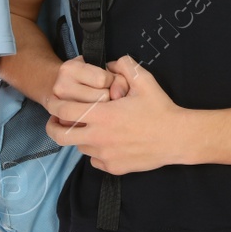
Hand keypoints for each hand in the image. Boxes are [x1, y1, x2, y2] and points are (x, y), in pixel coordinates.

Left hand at [46, 54, 185, 173]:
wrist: (178, 138)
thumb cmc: (160, 109)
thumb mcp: (144, 80)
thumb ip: (124, 65)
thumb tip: (110, 63)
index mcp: (102, 115)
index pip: (64, 110)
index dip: (53, 105)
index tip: (52, 101)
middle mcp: (99, 138)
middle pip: (61, 136)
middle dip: (52, 127)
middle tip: (55, 120)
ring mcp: (105, 155)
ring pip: (80, 147)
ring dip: (80, 137)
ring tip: (92, 128)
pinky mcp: (114, 168)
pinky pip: (95, 160)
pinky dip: (96, 152)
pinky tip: (108, 143)